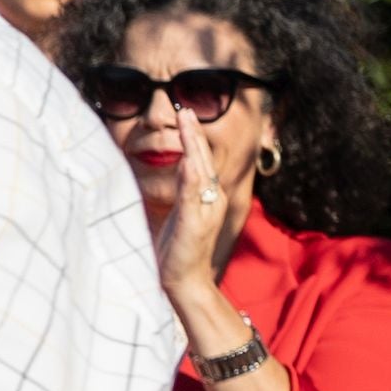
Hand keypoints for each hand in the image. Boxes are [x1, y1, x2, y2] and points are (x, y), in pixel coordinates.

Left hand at [151, 104, 236, 311]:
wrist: (185, 281)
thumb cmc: (177, 250)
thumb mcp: (180, 213)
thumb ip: (182, 191)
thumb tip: (178, 168)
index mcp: (209, 197)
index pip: (201, 161)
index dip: (193, 138)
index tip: (185, 115)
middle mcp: (212, 199)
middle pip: (203, 159)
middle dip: (194, 133)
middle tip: (186, 109)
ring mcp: (205, 210)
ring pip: (200, 169)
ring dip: (192, 144)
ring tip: (185, 121)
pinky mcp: (194, 221)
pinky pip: (193, 192)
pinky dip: (190, 173)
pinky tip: (186, 158)